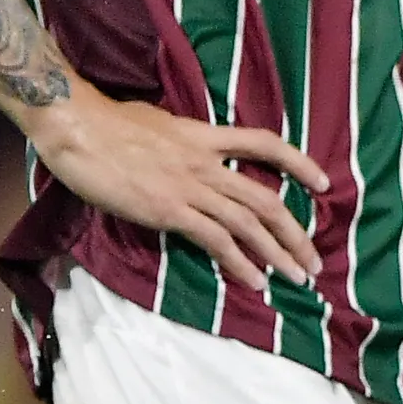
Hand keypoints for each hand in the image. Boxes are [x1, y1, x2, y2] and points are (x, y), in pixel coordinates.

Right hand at [28, 93, 327, 291]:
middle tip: (315, 262)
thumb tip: (186, 151)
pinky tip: (255, 281)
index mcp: (206, 136)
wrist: (79, 127)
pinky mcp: (169, 210)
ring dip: (277, 254)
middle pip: (266, 199)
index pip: (266, 144)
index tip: (324, 183)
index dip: (299, 163)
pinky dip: (240, 263)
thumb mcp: (160, 123)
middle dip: (296, 234)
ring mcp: (190, 186)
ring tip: (297, 277)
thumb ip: (183, 141)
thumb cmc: (108, 124)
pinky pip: (216, 239)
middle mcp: (206, 162)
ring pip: (248, 223)